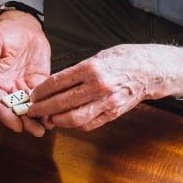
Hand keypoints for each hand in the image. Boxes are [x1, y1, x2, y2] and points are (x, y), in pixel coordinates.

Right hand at [0, 11, 49, 136]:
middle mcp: (10, 88)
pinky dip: (50, 106)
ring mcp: (25, 86)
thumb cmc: (5, 33)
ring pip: (31, 107)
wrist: (23, 25)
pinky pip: (45, 97)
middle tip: (37, 131)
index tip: (17, 127)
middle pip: (16, 111)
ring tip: (49, 126)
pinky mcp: (40, 81)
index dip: (7, 117)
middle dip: (26, 123)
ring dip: (39, 118)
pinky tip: (57, 113)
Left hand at [28, 44, 182, 131]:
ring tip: (48, 118)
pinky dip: (74, 125)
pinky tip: (66, 121)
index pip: (58, 82)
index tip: (33, 95)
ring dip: (57, 121)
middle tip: (33, 110)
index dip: (41, 92)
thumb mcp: (97, 57)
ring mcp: (107, 102)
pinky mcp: (113, 113)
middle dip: (43, 109)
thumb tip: (54, 85)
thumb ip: (76, 71)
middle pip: (63, 103)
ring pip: (74, 118)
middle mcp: (99, 86)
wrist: (150, 70)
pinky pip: (89, 124)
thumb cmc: (123, 59)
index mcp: (92, 68)